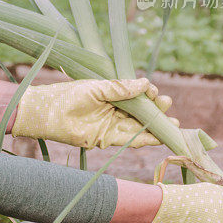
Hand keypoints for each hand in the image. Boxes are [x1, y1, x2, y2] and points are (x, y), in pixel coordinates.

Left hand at [11, 77, 178, 148]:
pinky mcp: (106, 139)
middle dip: (156, 111)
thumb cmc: (69, 95)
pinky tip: (157, 137)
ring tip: (173, 125)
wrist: (49, 114)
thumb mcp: (97, 88)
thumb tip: (146, 83)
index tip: (157, 94)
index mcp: (110, 94)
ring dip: (154, 127)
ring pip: (137, 126)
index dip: (148, 95)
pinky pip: (128, 139)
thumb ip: (120, 88)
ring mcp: (110, 124)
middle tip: (168, 107)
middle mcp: (113, 109)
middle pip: (139, 111)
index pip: (135, 95)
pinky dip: (144, 139)